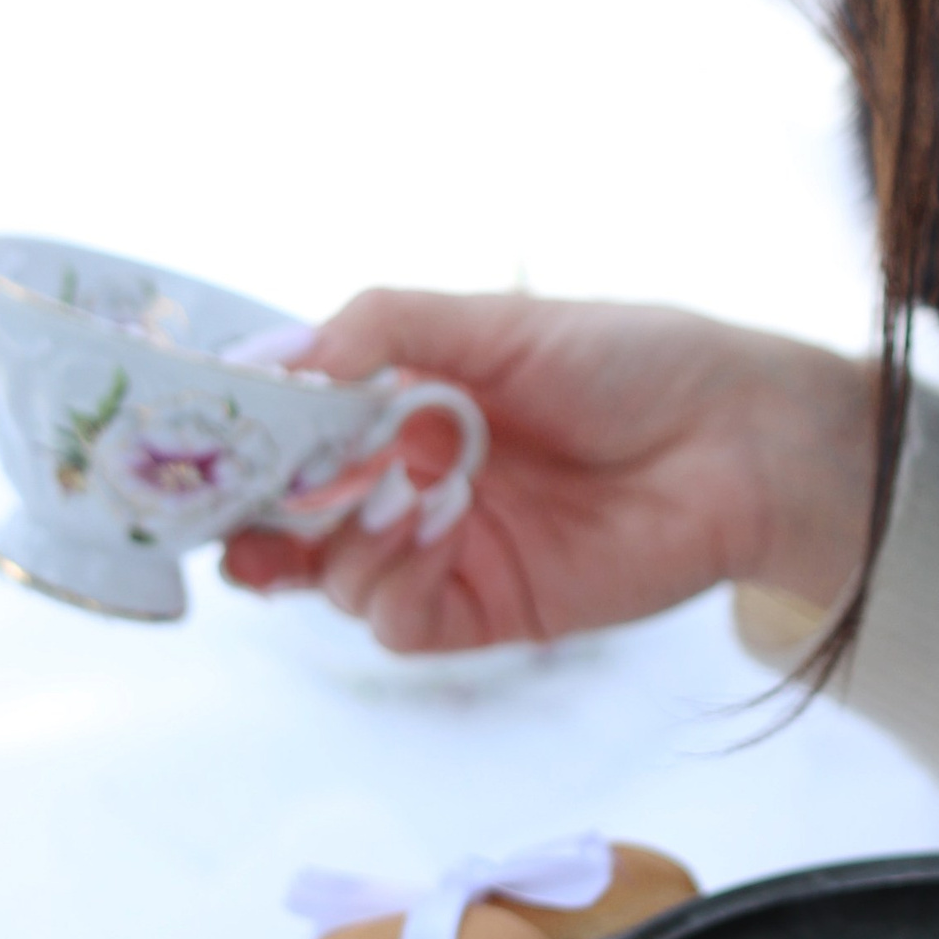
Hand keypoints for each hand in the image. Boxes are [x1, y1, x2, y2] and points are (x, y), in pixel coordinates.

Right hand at [220, 290, 881, 654]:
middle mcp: (412, 478)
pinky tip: (430, 531)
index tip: (197, 439)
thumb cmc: (634, 360)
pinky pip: (397, 619)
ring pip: (332, 575)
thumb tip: (278, 356)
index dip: (240, 444)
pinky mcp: (488, 607)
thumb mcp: (498, 319)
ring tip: (398, 489)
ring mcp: (447, 547)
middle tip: (251, 493)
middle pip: (290, 519)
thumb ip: (384, 327)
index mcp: (406, 402)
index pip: (290, 435)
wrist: (741, 439)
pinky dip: (390, 584)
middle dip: (258, 510)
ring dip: (340, 538)